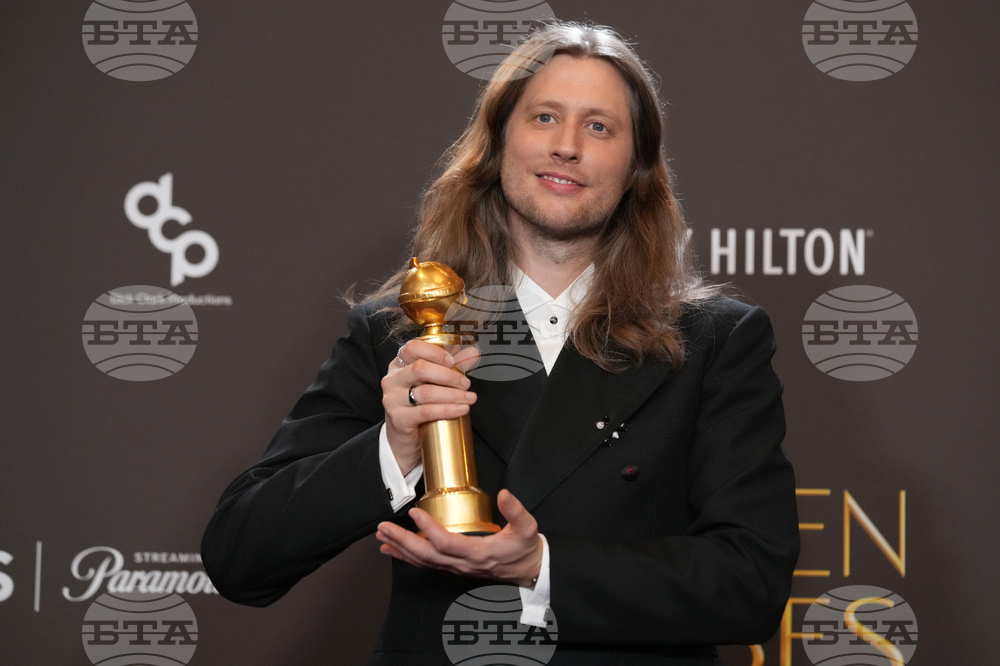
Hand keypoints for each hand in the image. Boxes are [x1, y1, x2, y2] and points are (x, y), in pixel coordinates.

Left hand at [375, 490, 543, 586]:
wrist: (529, 570)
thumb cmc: (525, 549)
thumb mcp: (528, 528)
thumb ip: (516, 511)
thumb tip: (504, 494)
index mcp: (478, 553)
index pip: (447, 543)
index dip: (429, 530)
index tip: (415, 512)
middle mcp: (463, 563)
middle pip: (426, 556)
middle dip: (403, 541)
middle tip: (384, 528)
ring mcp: (456, 567)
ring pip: (423, 561)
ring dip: (400, 548)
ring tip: (382, 536)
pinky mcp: (454, 567)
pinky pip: (426, 564)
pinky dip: (407, 557)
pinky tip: (393, 550)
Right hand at [382, 339, 478, 473]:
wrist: (404, 438)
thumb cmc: (418, 405)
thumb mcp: (432, 383)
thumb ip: (451, 366)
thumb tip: (473, 352)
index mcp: (399, 365)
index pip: (412, 348)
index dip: (435, 352)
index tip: (453, 361)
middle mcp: (392, 379)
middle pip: (421, 369)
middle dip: (449, 376)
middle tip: (466, 383)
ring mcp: (392, 399)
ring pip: (426, 391)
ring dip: (453, 394)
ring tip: (470, 398)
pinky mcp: (398, 418)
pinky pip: (426, 411)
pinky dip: (447, 409)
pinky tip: (462, 409)